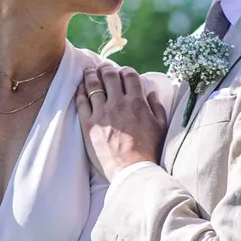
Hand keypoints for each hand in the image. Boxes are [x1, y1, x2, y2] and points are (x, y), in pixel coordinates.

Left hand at [76, 63, 167, 181]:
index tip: (122, 73)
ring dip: (91, 75)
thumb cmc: (149, 151)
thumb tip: (151, 93)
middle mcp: (118, 103)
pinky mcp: (88, 124)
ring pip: (93, 85)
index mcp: (137, 101)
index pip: (129, 74)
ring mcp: (101, 113)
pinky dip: (80, 91)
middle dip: (106, 68)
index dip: (125, 70)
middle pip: (109, 75)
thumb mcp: (161, 127)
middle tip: (103, 68)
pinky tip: (80, 88)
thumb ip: (157, 107)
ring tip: (89, 72)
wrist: (132, 171)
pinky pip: (81, 101)